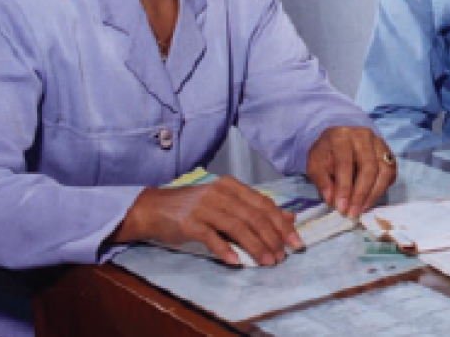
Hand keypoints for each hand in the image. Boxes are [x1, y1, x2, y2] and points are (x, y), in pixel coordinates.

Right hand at [114, 177, 299, 265]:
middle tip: (282, 256)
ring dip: (256, 246)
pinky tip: (238, 262)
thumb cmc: (193, 208)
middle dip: (272, 237)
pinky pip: (212, 237)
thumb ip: (255, 209)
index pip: (265, 204)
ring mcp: (204, 207)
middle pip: (255, 216)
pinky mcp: (189, 222)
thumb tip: (288, 218)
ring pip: (238, 227)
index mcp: (232, 186)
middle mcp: (220, 193)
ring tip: (267, 261)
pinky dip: (226, 250)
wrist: (153, 209)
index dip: (282, 224)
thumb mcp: (226, 204)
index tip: (295, 241)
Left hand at [306, 126, 396, 219]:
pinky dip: (383, 188)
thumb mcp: (315, 163)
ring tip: (363, 208)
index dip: (344, 188)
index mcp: (342, 136)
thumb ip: (321, 180)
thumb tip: (332, 199)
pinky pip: (391, 172)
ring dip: (374, 193)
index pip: (345, 163)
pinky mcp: (388, 152)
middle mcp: (363, 136)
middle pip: (368, 167)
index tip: (342, 208)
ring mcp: (379, 143)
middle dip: (361, 194)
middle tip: (354, 212)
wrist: (340, 138)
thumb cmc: (327, 152)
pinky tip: (371, 199)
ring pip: (384, 170)